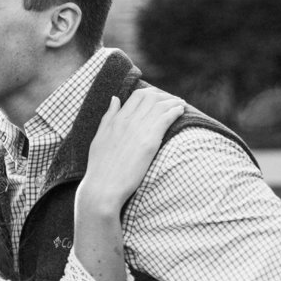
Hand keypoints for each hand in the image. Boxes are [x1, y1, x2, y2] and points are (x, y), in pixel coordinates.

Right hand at [80, 86, 184, 214]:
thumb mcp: (99, 137)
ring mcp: (139, 130)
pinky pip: (166, 118)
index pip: (138, 95)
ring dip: (174, 102)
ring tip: (181, 105)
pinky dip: (175, 111)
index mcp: (117, 119)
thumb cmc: (99, 167)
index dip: (152, 93)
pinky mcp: (150, 141)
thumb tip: (115, 98)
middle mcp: (128, 121)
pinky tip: (181, 112)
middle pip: (151, 97)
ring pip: (161, 106)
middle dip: (165, 96)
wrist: (103, 187)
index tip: (160, 97)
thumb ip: (108, 117)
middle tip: (173, 101)